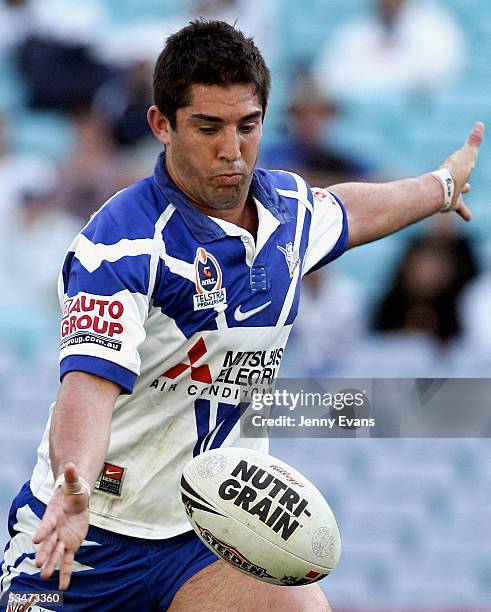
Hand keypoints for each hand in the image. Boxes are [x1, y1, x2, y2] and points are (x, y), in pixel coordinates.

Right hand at [33, 462, 89, 589]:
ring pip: (56, 554)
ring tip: (45, 577)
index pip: (47, 523)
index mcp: (53, 515)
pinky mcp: (70, 545)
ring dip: (51, 565)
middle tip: (38, 564)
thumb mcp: (74, 483)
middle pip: (48, 542)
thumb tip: (72, 464)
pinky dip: (65, 573)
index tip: (37, 539)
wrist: (76, 500)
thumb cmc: (72, 492)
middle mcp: (55, 530)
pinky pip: (68, 561)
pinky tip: (63, 586)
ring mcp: (62, 539)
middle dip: (43, 553)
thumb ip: (72, 476)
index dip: (43, 530)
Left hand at [439, 121, 484, 220]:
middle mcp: (453, 180)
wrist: (440, 190)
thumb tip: (480, 124)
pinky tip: (469, 218)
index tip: (468, 156)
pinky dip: (465, 212)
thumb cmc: (455, 171)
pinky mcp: (452, 204)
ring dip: (461, 195)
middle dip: (463, 179)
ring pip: (458, 194)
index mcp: (457, 168)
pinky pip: (461, 209)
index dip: (466, 161)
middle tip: (466, 184)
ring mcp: (452, 192)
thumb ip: (474, 140)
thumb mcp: (468, 154)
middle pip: (459, 179)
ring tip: (467, 199)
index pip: (463, 163)